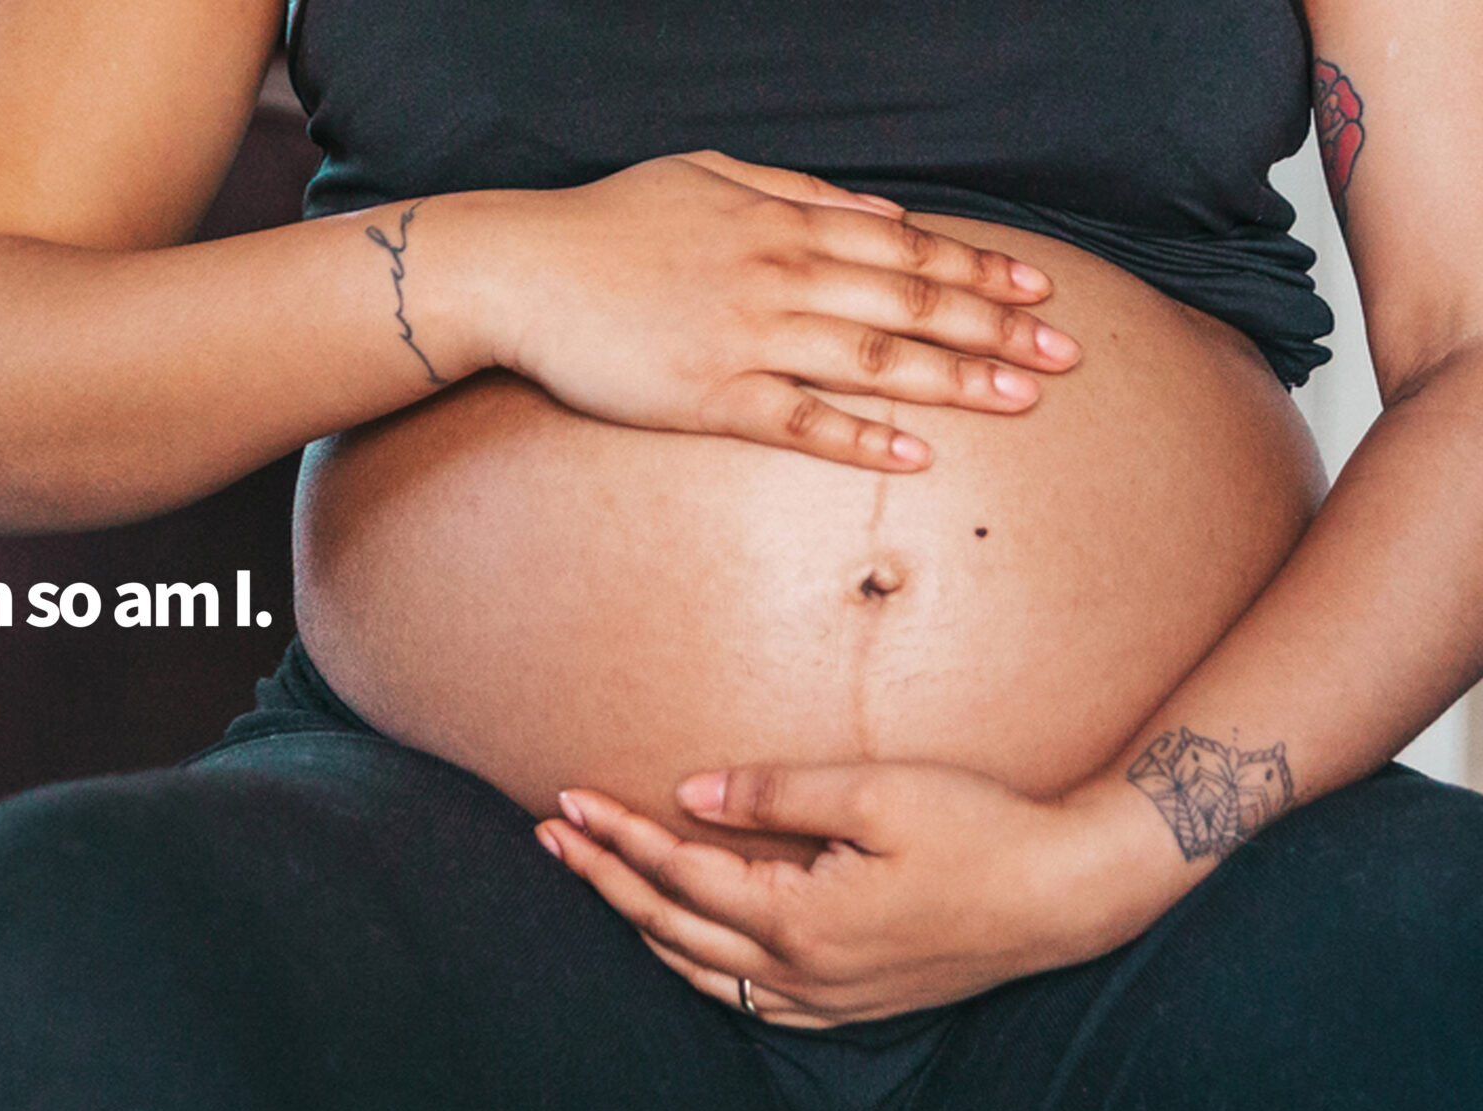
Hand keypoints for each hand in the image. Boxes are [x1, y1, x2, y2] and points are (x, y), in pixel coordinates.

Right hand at [476, 150, 1082, 471]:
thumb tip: (881, 214)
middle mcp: (778, 276)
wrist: (520, 272)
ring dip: (955, 381)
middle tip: (1067, 357)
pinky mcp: (707, 396)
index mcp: (783, 224)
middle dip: (997, 329)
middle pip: (911, 302)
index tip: (1042, 291)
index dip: (981, 269)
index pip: (907, 247)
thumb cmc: (610, 224)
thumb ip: (798, 193)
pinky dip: (861, 438)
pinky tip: (915, 456)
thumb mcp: (709, 176)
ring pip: (873, 360)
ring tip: (1021, 401)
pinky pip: (800, 421)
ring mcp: (746, 338)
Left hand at [535, 763, 1182, 1026]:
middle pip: (669, 927)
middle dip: (603, 879)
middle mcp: (802, 971)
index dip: (616, 835)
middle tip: (550, 836)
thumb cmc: (979, 829)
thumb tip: (690, 793)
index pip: (676, 873)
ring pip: (703, 973)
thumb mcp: (875, 792)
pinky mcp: (854, 1004)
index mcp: (798, 918)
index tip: (565, 800)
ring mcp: (828, 998)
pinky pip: (750, 1001)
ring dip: (641, 927)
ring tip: (597, 884)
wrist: (1067, 893)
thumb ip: (775, 792)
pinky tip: (684, 946)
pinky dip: (701, 969)